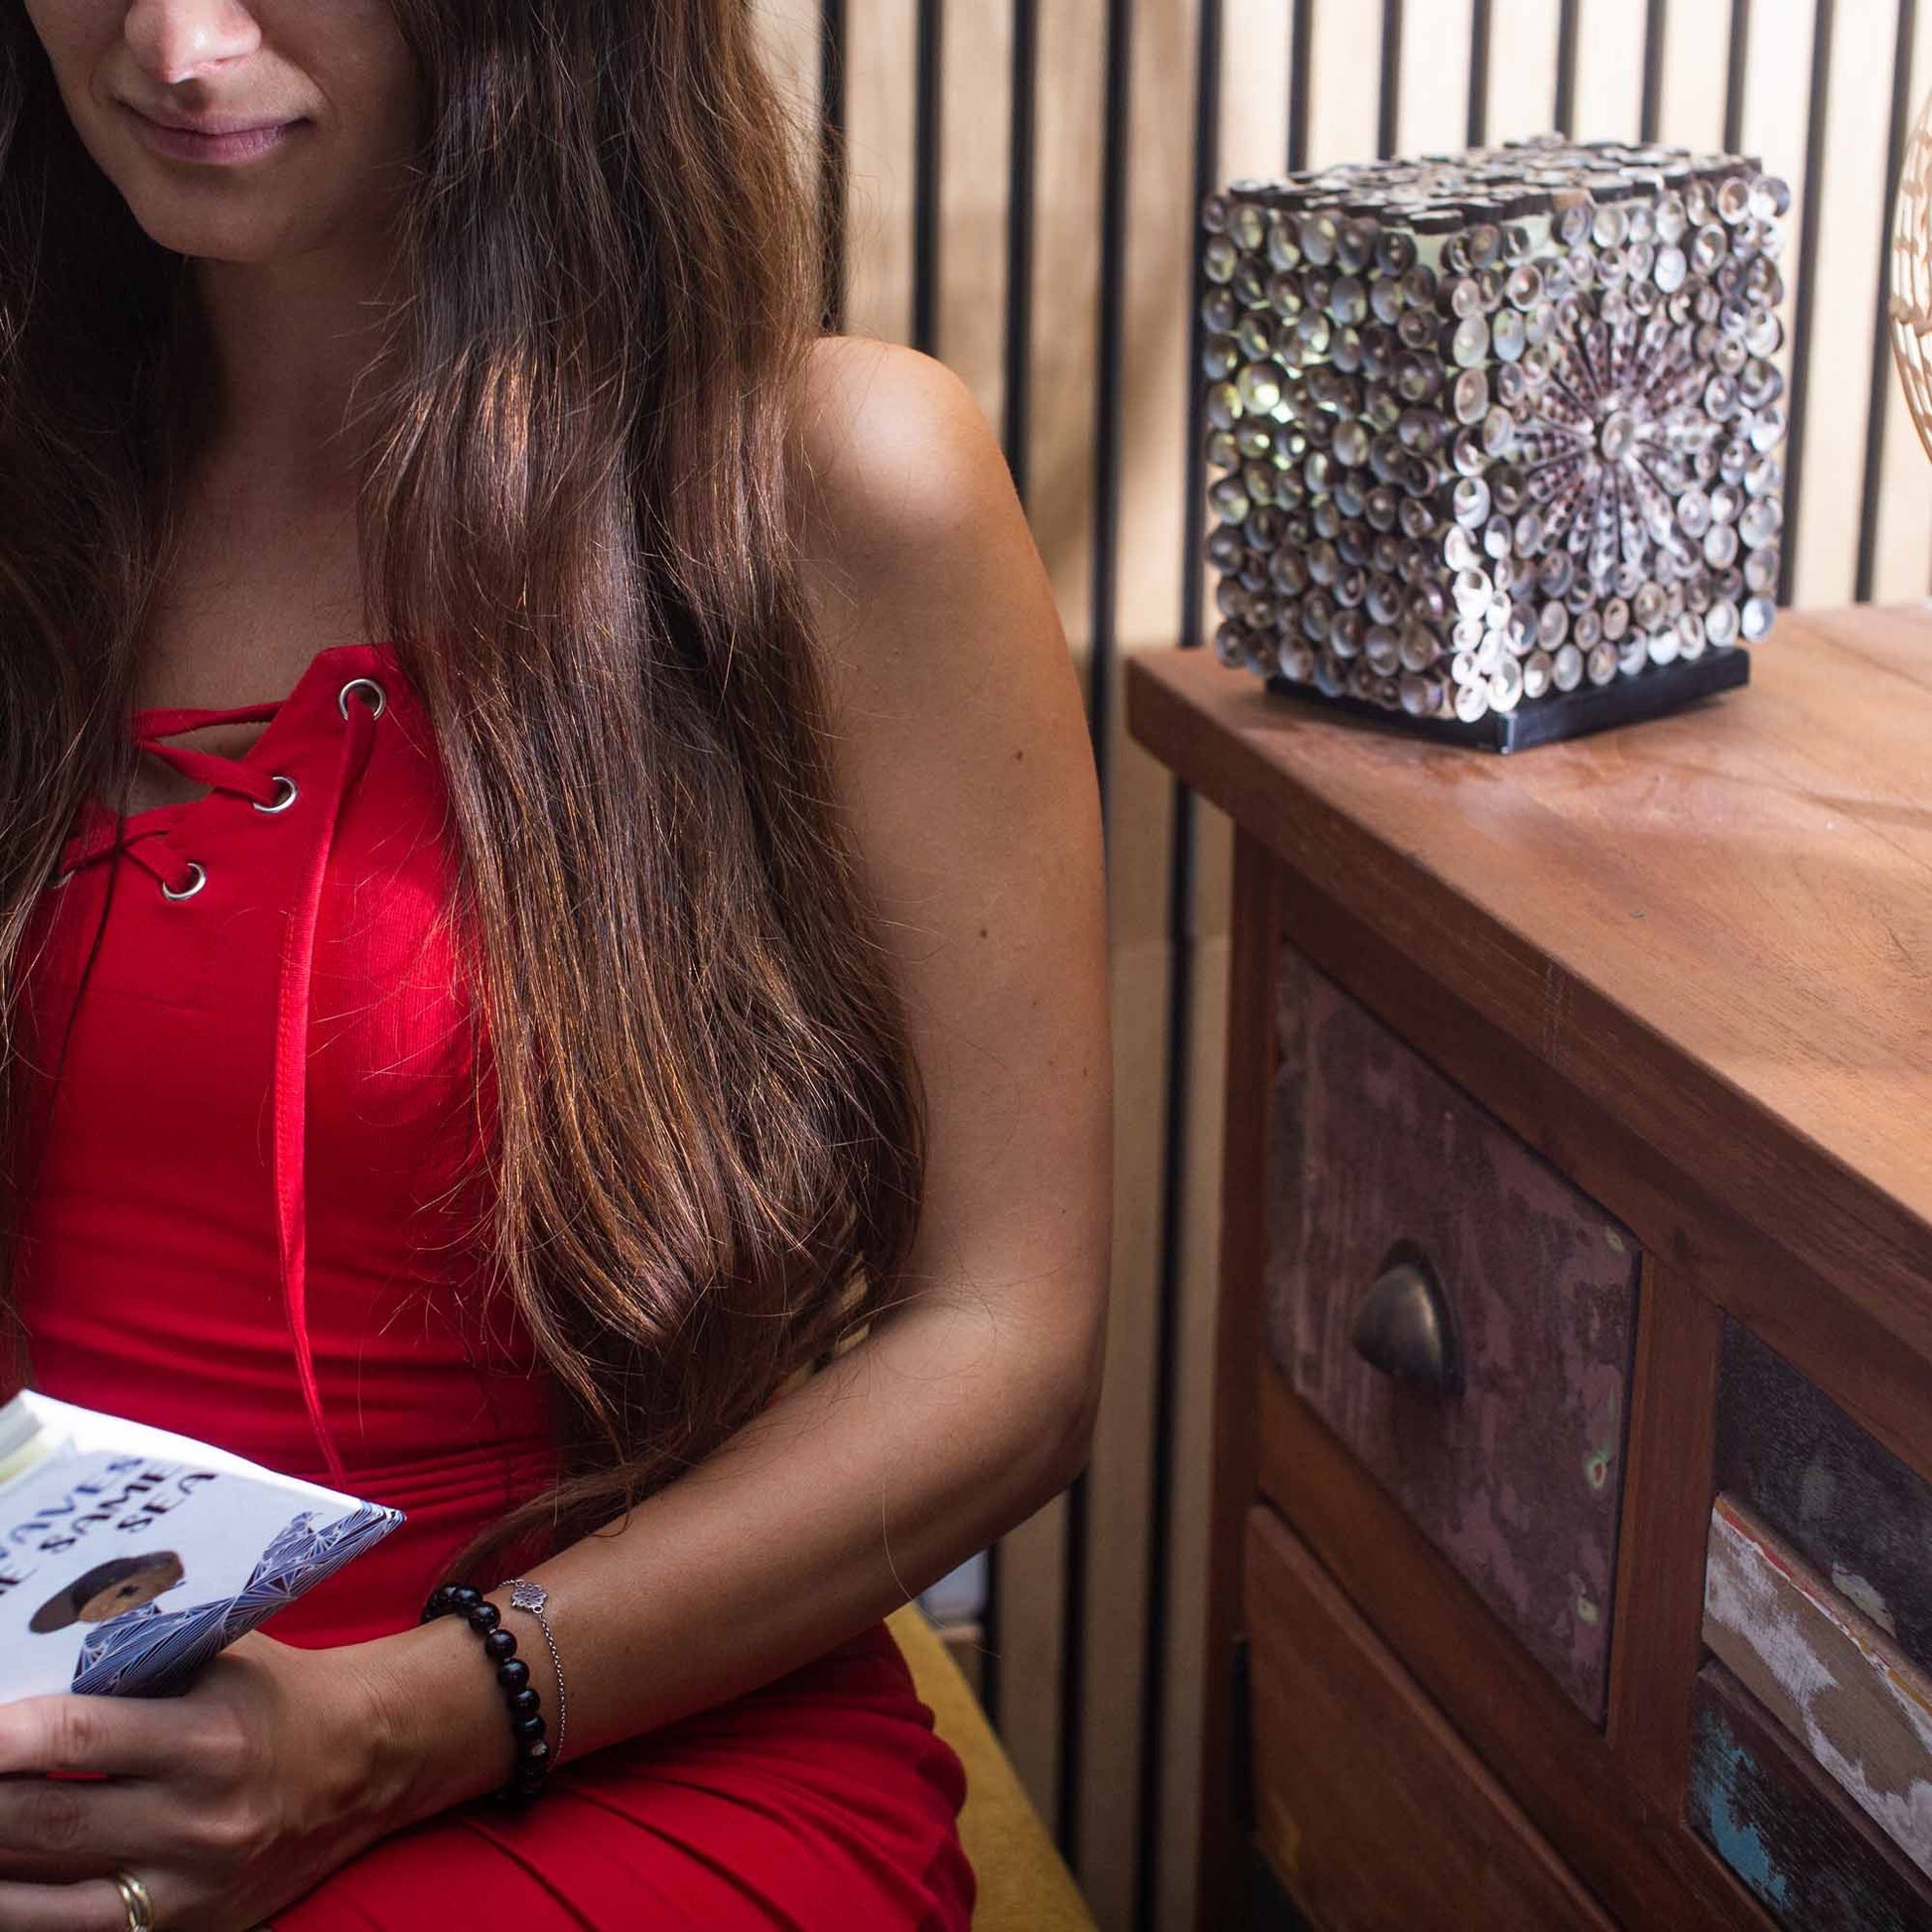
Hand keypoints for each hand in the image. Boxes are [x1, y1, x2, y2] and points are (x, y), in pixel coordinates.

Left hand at [0, 1631, 402, 1930]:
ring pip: (38, 1902)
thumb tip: (22, 1670)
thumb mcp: (218, 1657)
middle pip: (42, 1823)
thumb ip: (131, 1663)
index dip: (1, 1737)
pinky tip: (2, 1878)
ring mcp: (186, 1892)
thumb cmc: (274, 1693)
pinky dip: (23, 1909)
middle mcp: (198, 1824)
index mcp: (210, 1740)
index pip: (78, 1738)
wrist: (362, 1763)